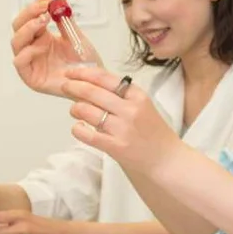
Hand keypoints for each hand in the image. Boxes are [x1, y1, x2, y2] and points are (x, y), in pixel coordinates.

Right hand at [11, 0, 77, 97]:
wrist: (94, 83)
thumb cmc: (85, 62)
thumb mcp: (76, 36)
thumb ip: (66, 18)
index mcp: (41, 36)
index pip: (31, 16)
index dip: (38, 4)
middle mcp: (32, 47)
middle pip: (19, 25)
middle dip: (29, 13)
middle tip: (44, 7)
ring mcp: (30, 62)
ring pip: (16, 42)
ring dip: (28, 29)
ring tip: (43, 21)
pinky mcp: (30, 77)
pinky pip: (19, 62)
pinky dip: (28, 52)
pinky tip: (41, 47)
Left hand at [61, 66, 177, 175]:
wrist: (167, 160)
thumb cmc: (154, 134)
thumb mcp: (143, 107)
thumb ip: (121, 97)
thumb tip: (91, 87)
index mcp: (138, 96)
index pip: (105, 78)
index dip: (84, 73)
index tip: (72, 73)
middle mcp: (130, 110)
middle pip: (92, 92)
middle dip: (73, 87)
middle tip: (65, 87)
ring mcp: (122, 129)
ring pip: (86, 111)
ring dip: (75, 109)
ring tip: (75, 111)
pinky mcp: (116, 147)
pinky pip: (87, 134)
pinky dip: (78, 129)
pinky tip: (80, 128)